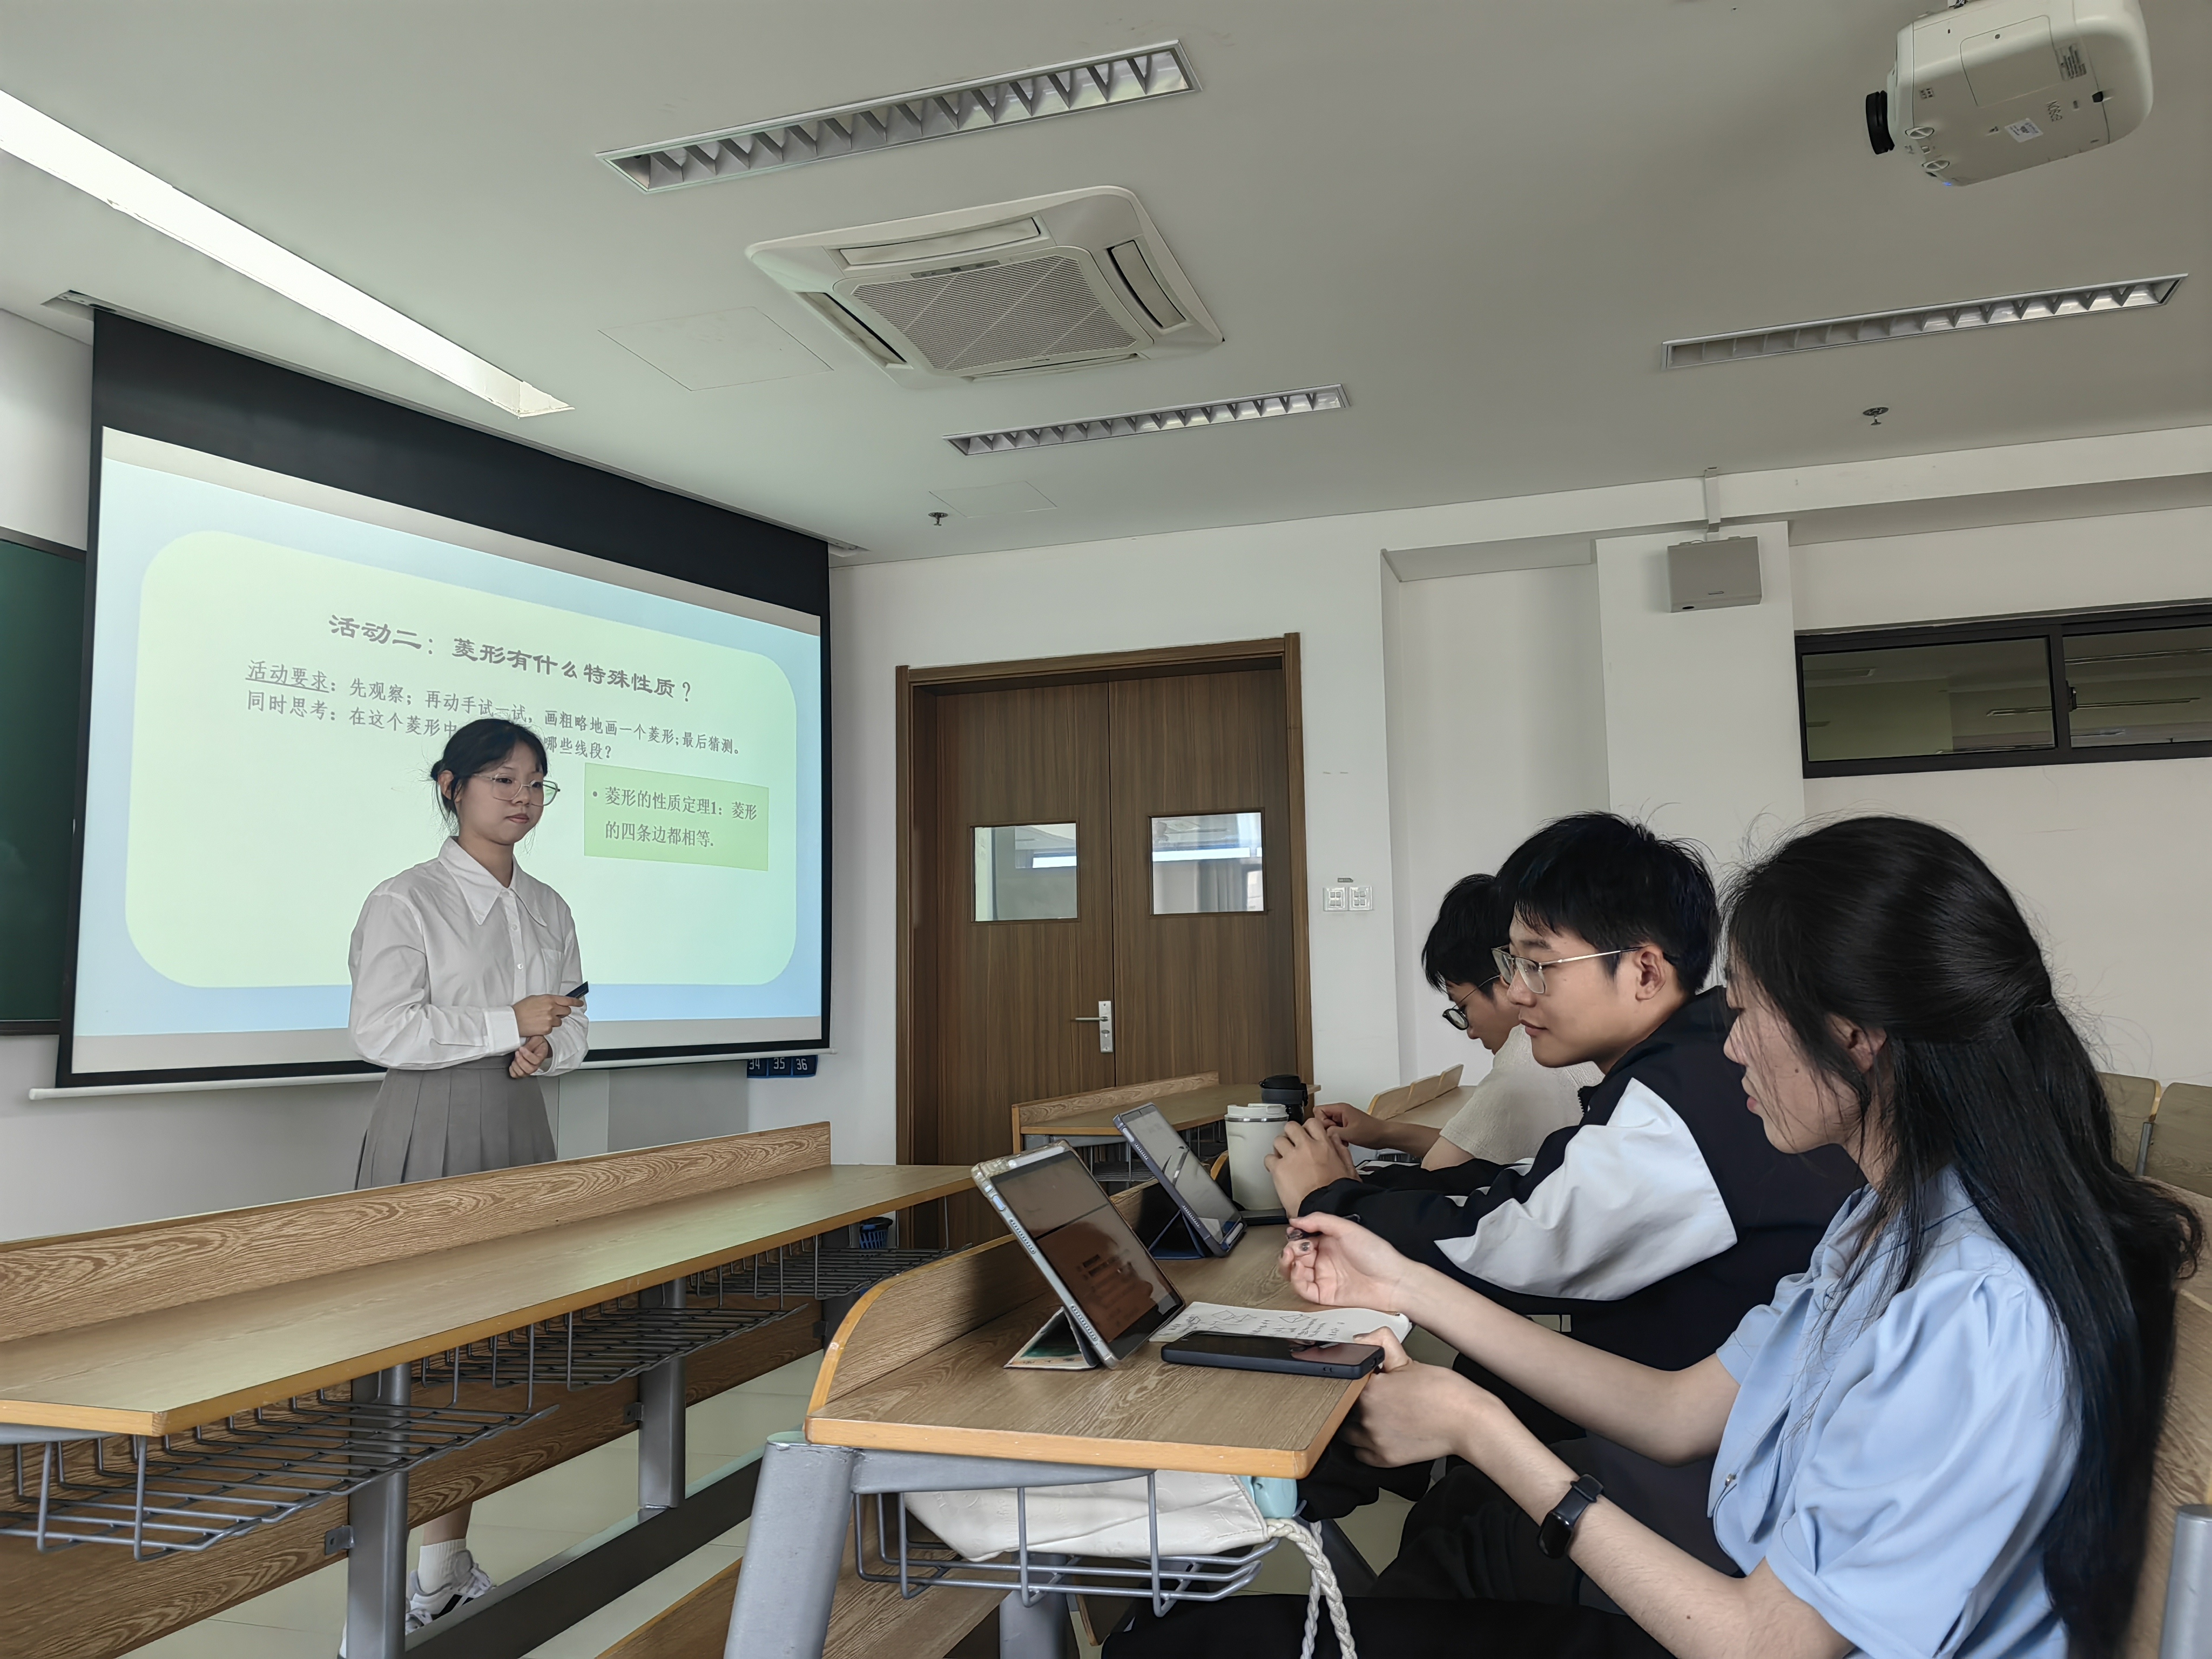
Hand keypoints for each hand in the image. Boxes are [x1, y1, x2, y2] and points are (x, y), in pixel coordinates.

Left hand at [509, 1036, 550, 1077]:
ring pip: (522, 1073)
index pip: (536, 1061)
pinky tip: (513, 1063)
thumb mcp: (536, 1039)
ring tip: (515, 1057)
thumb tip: (522, 1049)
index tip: (521, 1048)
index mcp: (541, 1057)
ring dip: (516, 1065)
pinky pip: (515, 1075)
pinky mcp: (521, 1072)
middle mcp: (536, 1066)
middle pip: (529, 1069)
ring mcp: (528, 1070)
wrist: (536, 1046)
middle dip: (520, 1060)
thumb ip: (530, 1044)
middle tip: (517, 1052)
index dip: (527, 1055)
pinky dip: (512, 1070)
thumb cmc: (536, 1043)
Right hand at [513, 994, 581, 1038]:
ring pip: (559, 1021)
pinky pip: (552, 1029)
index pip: (567, 1000)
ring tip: (542, 1020)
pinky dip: (547, 1028)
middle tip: (555, 1014)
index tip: (579, 1003)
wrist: (513, 1020)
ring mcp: (550, 1019)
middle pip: (566, 1012)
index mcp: (549, 999)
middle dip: (562, 1013)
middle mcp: (552, 1008)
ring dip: (554, 1021)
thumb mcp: (535, 999)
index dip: (575, 1002)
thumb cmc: (521, 1009)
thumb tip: (554, 1003)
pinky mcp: (547, 1029)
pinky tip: (538, 1025)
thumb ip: (548, 1000)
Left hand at [1264, 1117, 1356, 1213]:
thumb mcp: (1348, 1169)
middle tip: (1292, 1143)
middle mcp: (1306, 1147)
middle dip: (1290, 1134)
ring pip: (1278, 1140)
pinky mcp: (1279, 1169)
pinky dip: (1271, 1163)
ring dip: (1280, 1147)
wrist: (1325, 1207)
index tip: (1305, 1134)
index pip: (1312, 1123)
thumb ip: (1341, 1151)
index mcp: (1324, 1146)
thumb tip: (1334, 1138)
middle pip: (1291, 1127)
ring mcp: (1291, 1157)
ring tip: (1283, 1156)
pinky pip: (1269, 1158)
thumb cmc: (1337, 1193)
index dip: (1307, 1128)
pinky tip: (1276, 1169)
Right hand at [1279, 1209, 1415, 1313]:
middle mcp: (1325, 1260)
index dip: (1295, 1237)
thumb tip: (1296, 1220)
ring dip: (1287, 1263)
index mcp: (1330, 1243)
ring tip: (1290, 1256)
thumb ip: (1320, 1221)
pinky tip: (1298, 1268)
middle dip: (1290, 1249)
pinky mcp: (1325, 1294)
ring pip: (1295, 1273)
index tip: (1293, 1233)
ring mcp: (1324, 1277)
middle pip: (1296, 1256)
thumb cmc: (1378, 1255)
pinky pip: (1303, 1289)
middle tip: (1293, 1247)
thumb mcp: (1347, 1228)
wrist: (1393, 1281)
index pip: (1303, 1239)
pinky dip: (1295, 1279)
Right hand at [1313, 1100, 1384, 1144]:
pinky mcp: (1347, 1126)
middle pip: (1322, 1119)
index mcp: (1341, 1109)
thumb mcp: (1349, 1133)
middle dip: (1327, 1129)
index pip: (1319, 1110)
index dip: (1321, 1121)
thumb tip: (1322, 1133)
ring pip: (1329, 1126)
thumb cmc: (1372, 1131)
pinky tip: (1345, 1141)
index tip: (1328, 1129)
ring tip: (1342, 1139)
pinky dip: (1338, 1137)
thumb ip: (1332, 1132)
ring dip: (1333, 1135)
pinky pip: (1335, 1131)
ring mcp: (1344, 1119)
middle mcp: (1341, 1112)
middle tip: (1336, 1135)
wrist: (1383, 1136)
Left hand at [1344, 1332, 1494, 1468]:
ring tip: (1381, 1415)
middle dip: (1360, 1400)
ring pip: (1349, 1431)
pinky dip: (1367, 1445)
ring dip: (1358, 1423)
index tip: (1370, 1379)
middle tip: (1382, 1396)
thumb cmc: (1446, 1393)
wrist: (1469, 1422)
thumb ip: (1381, 1345)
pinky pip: (1361, 1453)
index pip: (1347, 1381)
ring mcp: (1375, 1440)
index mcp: (1371, 1390)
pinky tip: (1383, 1433)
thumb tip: (1363, 1339)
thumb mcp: (1410, 1360)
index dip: (1360, 1379)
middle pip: (1346, 1406)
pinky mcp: (1385, 1459)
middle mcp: (1368, 1417)